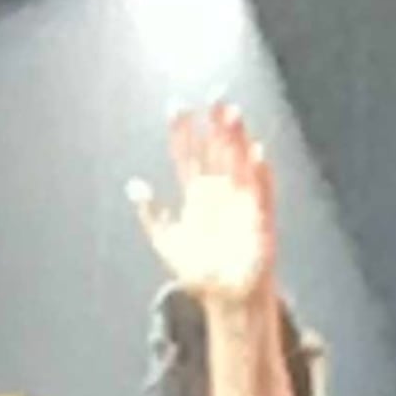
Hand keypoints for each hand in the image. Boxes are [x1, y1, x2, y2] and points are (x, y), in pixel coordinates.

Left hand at [129, 102, 279, 308]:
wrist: (225, 300)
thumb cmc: (199, 273)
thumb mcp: (167, 242)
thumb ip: (152, 214)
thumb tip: (133, 184)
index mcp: (197, 194)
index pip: (189, 155)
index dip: (183, 132)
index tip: (177, 107)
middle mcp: (221, 191)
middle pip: (218, 149)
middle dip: (216, 123)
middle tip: (214, 94)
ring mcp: (241, 201)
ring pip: (240, 162)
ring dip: (238, 138)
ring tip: (232, 113)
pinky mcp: (260, 218)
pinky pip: (262, 191)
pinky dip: (261, 173)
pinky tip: (257, 153)